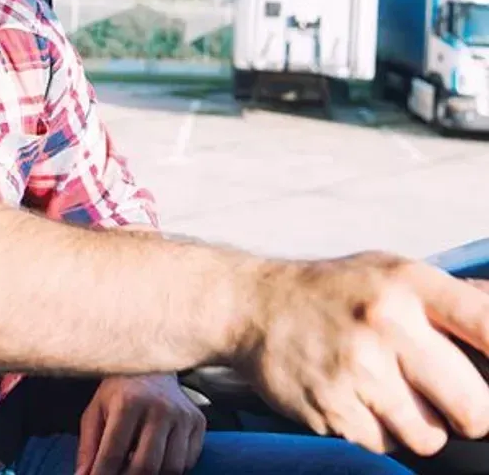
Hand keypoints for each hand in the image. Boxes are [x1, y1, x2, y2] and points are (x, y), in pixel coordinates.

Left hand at [76, 373, 205, 474]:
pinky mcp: (198, 421)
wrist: (152, 364)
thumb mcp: (97, 409)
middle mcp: (159, 406)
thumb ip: (88, 444)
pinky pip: (187, 461)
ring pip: (170, 468)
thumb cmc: (120, 390)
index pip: (113, 452)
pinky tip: (158, 460)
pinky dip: (171, 469)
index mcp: (128, 401)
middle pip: (145, 466)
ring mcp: (181, 414)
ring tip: (137, 469)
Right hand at [238, 252, 488, 457]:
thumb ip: (455, 301)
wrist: (252, 305)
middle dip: (467, 413)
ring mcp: (357, 368)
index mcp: (408, 282)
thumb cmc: (334, 291)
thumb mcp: (391, 273)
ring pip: (430, 437)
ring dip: (416, 425)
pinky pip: (384, 446)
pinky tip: (353, 395)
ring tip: (384, 388)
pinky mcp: (332, 407)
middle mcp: (386, 322)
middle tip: (442, 395)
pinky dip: (376, 431)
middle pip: (476, 409)